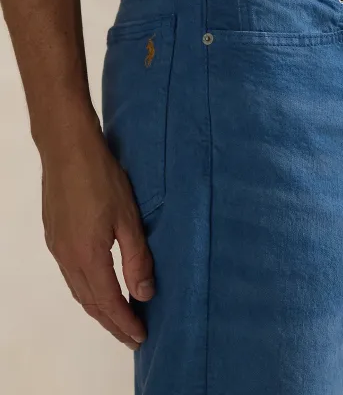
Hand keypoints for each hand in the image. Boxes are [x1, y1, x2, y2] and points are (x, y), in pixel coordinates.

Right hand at [41, 128, 153, 349]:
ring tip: (117, 317)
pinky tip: (98, 285)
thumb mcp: (128, 219)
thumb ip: (136, 259)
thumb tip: (144, 295)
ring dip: (98, 308)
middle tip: (130, 336)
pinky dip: (87, 289)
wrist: (67, 149)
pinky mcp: (54, 235)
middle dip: (111, 323)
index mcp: (88, 257)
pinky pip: (70, 274)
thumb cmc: (103, 180)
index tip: (141, 337)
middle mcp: (67, 258)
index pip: (108, 302)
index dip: (125, 323)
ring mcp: (57, 247)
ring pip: (78, 290)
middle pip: (89, 302)